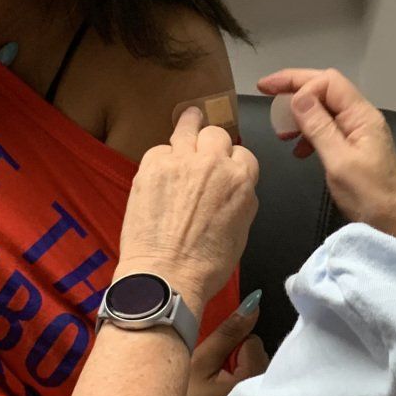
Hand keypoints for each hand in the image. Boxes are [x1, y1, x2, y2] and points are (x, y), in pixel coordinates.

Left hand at [118, 106, 260, 312]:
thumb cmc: (205, 265)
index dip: (233, 161)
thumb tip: (236, 189)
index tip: (225, 167)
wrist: (166, 276)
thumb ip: (242, 200)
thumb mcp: (241, 231)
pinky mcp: (152, 166)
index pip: (243, 154)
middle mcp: (213, 164)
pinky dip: (162, 157)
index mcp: (241, 180)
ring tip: (189, 119)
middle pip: (217, 135)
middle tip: (204, 150)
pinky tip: (160, 170)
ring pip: (189, 127)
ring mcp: (180, 161)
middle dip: (212, 143)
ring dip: (190, 125)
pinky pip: (160, 148)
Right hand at [182, 295, 268, 395]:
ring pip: (253, 378)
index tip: (214, 363)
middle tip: (210, 381)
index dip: (231, 347)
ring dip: (236, 380)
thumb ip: (227, 333)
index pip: (254, 342)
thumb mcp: (199, 365)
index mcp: (255, 379)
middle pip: (257, 361)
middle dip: (236, 364)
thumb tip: (252, 304)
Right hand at [256, 69, 395, 244]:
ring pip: (324, 109)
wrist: (394, 223)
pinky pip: (327, 129)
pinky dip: (309, 134)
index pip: (328, 81)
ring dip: (300, 114)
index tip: (271, 93)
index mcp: (362, 115)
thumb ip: (319, 127)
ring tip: (281, 131)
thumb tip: (298, 96)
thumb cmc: (369, 195)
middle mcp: (361, 117)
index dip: (298, 82)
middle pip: (325, 89)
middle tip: (266, 92)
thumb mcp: (339, 161)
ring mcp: (358, 132)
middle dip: (295, 88)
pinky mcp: (354, 147)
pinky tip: (298, 150)